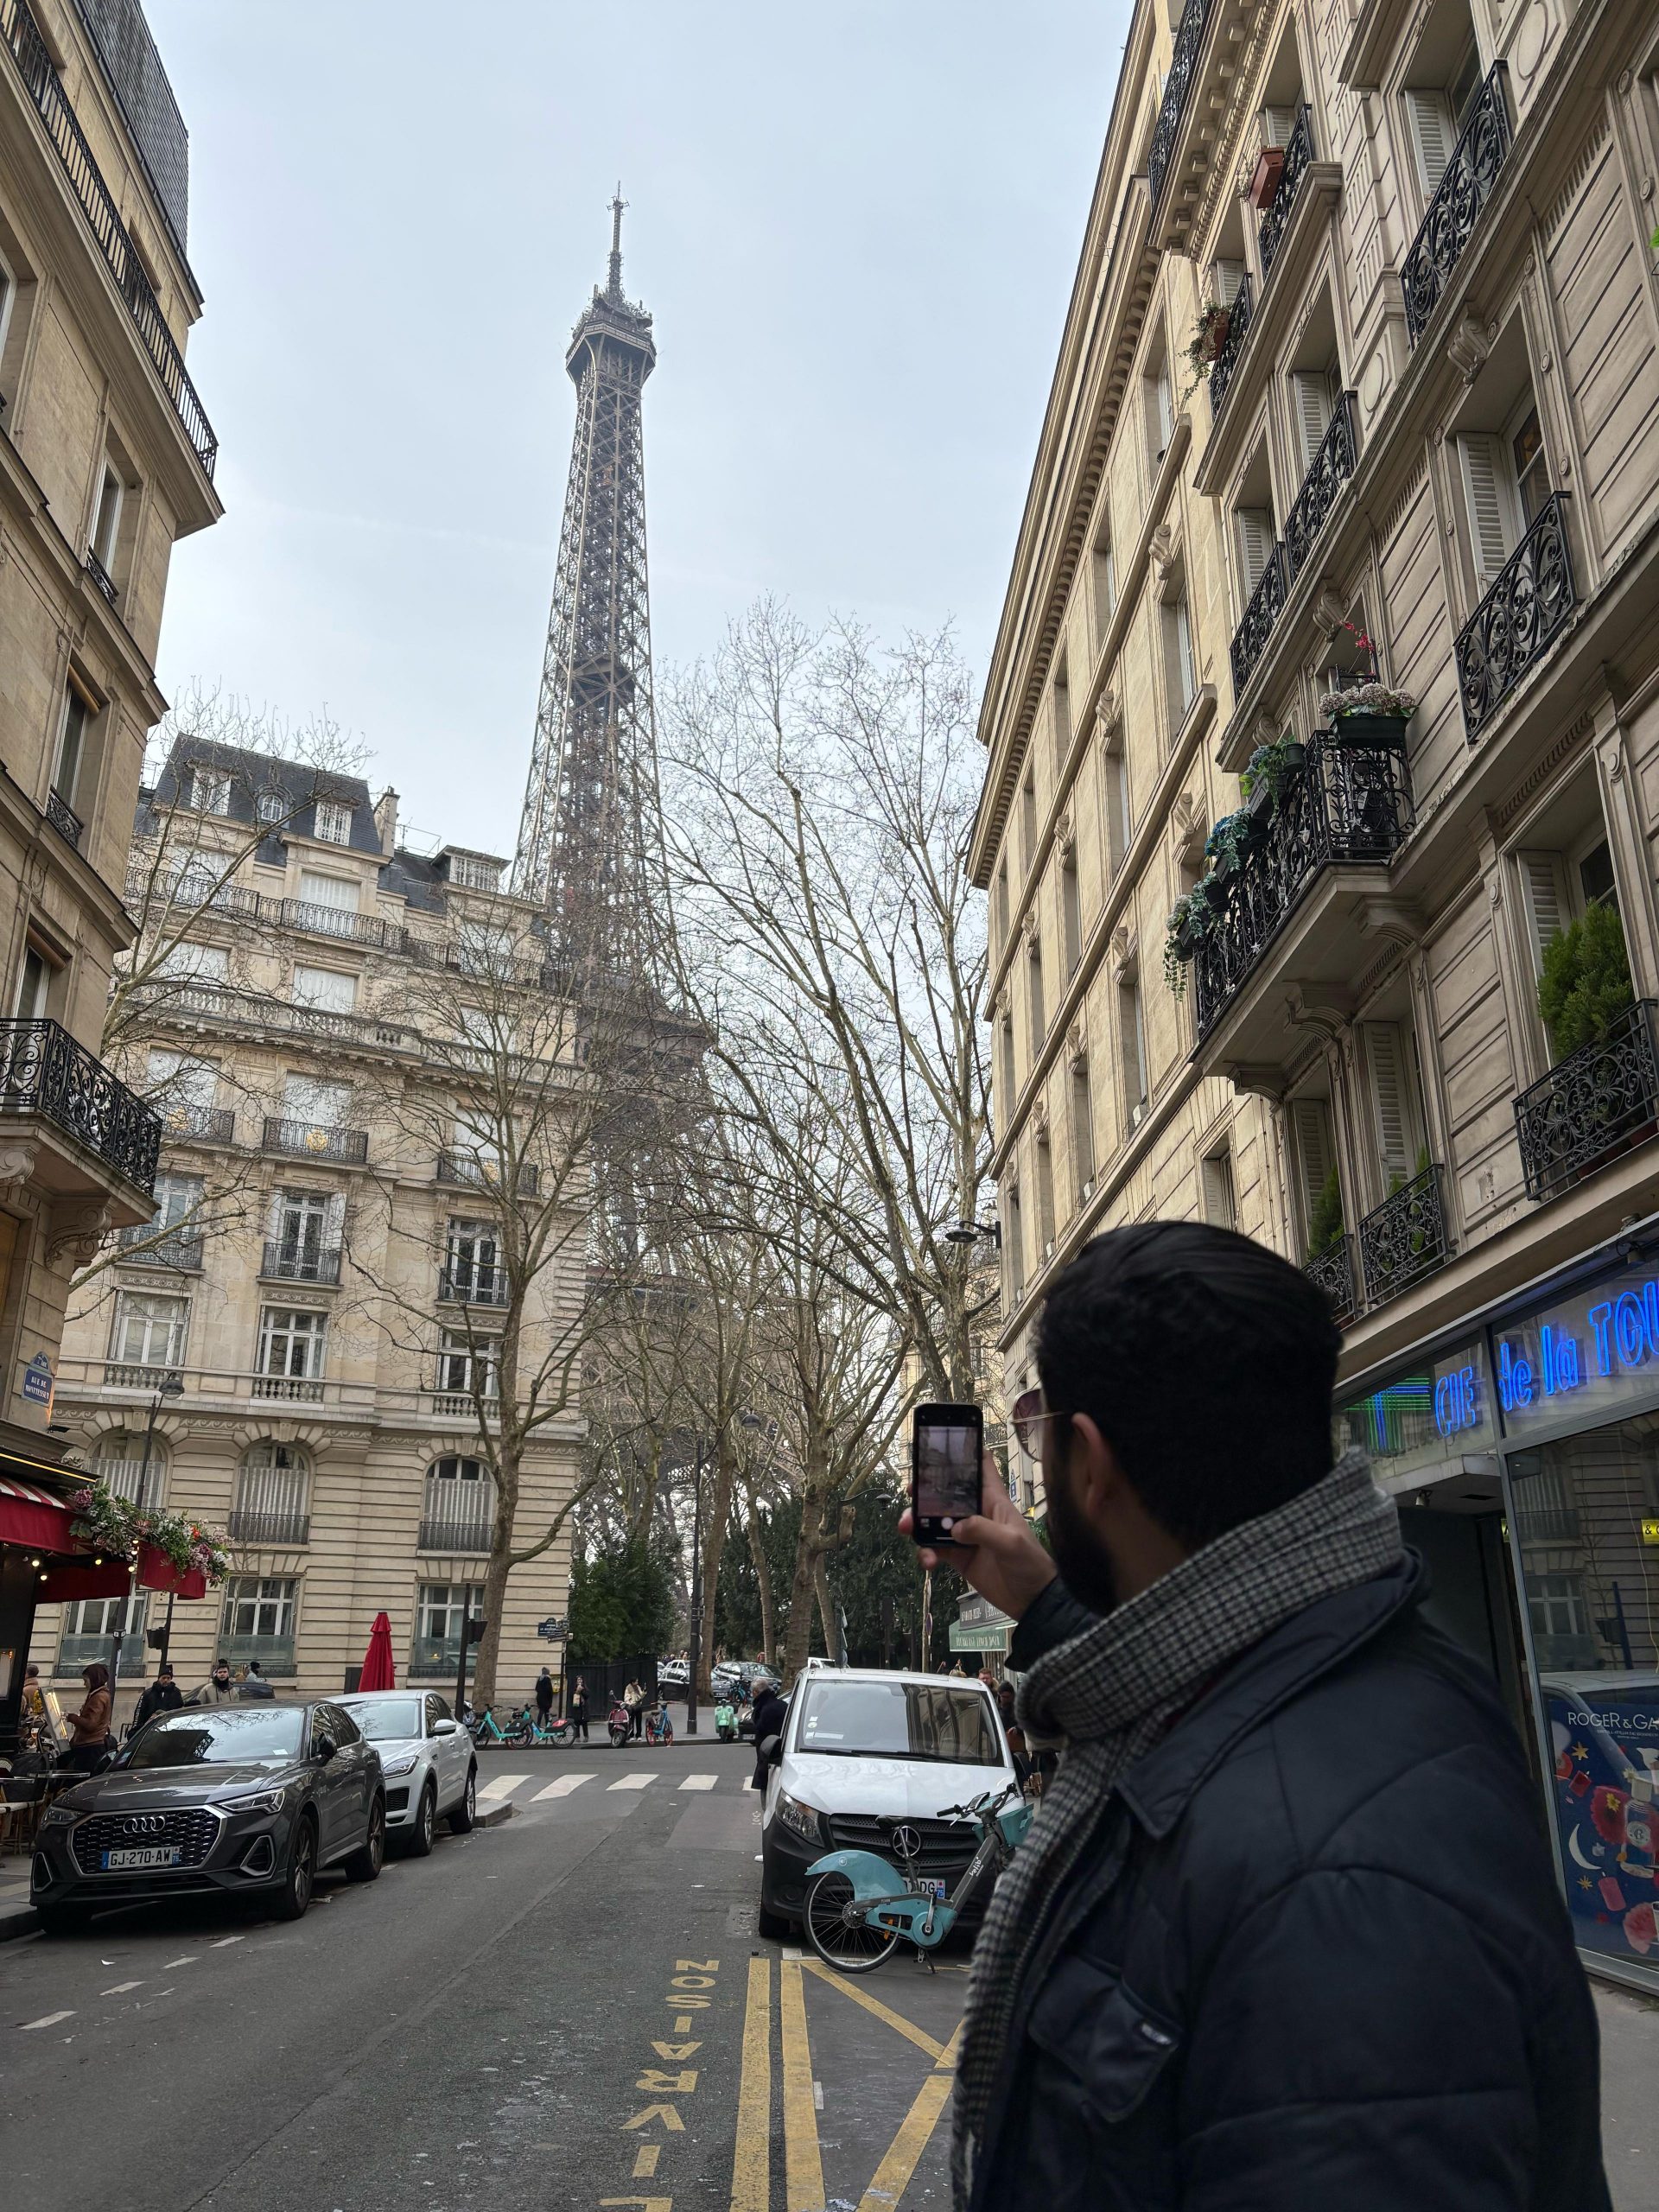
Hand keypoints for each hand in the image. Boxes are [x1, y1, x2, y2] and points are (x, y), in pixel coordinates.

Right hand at [900, 1455, 1056, 1620]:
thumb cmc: (1029, 1562)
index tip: (941, 1447)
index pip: (980, 1467)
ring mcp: (965, 1535)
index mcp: (993, 1500)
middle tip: (909, 1494)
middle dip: (925, 1493)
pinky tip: (928, 1562)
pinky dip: (926, 1553)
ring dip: (917, 1524)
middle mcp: (976, 1513)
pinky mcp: (958, 1556)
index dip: (963, 1453)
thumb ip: (983, 1530)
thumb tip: (954, 1528)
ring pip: (934, 1522)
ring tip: (906, 1530)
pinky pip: (935, 1549)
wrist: (1032, 1600)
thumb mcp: (1011, 1542)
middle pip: (946, 1494)